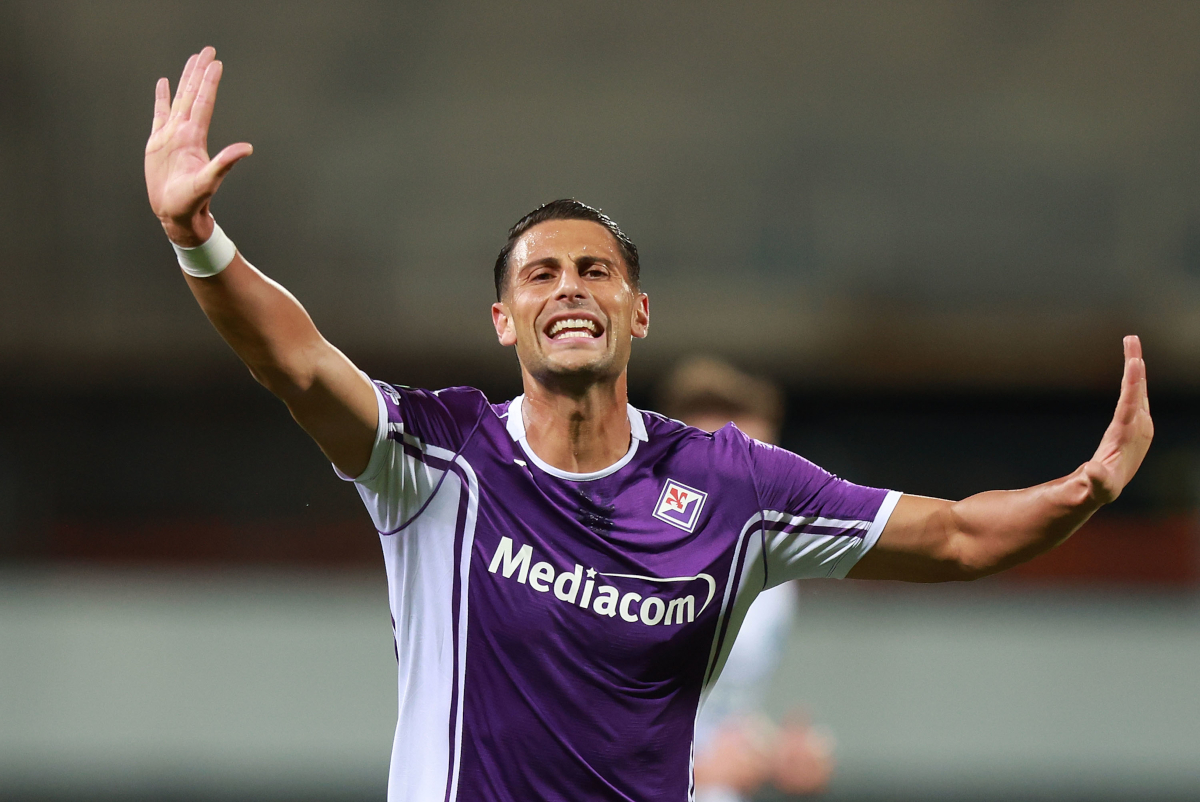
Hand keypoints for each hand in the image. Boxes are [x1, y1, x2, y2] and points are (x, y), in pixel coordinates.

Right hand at [145, 47, 251, 246]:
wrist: (175, 213)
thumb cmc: (192, 201)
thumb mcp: (209, 181)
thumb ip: (225, 163)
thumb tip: (247, 148)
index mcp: (194, 138)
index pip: (203, 102)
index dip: (209, 82)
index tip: (216, 62)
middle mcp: (184, 132)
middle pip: (192, 94)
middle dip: (199, 72)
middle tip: (207, 50)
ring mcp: (170, 135)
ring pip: (177, 99)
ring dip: (184, 79)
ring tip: (191, 60)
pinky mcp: (157, 142)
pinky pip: (158, 114)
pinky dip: (161, 98)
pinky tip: (163, 83)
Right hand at [1084, 335, 1153, 503]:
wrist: (1110, 486)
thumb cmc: (1101, 487)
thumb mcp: (1099, 487)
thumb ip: (1097, 480)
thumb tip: (1091, 470)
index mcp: (1126, 437)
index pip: (1130, 405)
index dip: (1133, 384)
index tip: (1136, 362)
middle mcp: (1138, 426)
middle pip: (1138, 390)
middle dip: (1135, 363)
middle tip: (1131, 338)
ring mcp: (1139, 422)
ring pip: (1138, 388)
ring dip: (1134, 364)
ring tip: (1130, 340)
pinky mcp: (1135, 420)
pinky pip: (1135, 393)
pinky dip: (1133, 376)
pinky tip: (1132, 363)